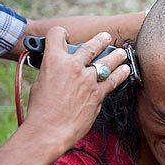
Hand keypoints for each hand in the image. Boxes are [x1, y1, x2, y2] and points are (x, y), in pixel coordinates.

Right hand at [23, 27, 129, 155]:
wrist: (49, 130)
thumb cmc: (40, 111)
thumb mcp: (39, 84)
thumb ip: (51, 72)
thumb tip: (57, 72)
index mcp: (53, 61)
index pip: (57, 35)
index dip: (60, 33)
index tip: (65, 36)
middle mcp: (72, 66)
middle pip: (90, 46)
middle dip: (100, 40)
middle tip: (106, 37)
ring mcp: (87, 79)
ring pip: (107, 61)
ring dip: (116, 55)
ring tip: (121, 52)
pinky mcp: (97, 94)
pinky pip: (113, 80)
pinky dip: (121, 74)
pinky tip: (125, 70)